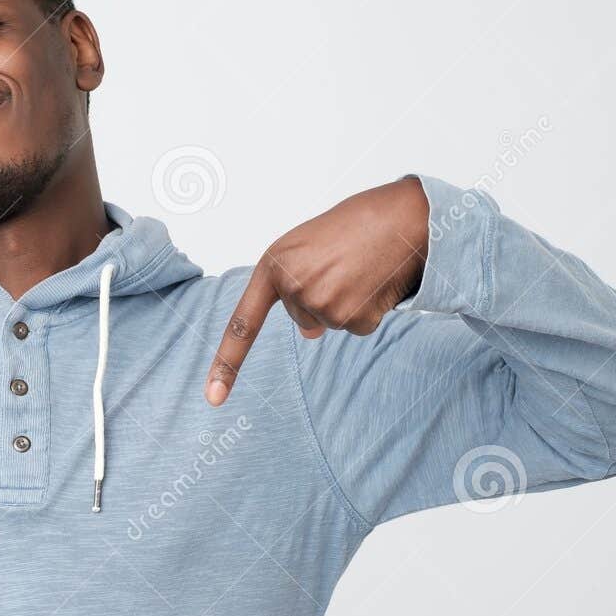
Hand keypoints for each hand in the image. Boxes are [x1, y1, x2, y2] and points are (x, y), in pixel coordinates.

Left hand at [205, 177, 429, 404]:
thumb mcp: (306, 249)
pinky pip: (356, 328)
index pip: (242, 325)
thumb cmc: (354, 225)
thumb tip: (308, 333)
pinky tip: (374, 283)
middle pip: (301, 318)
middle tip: (343, 263)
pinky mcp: (351, 318)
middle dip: (322, 296)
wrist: (402, 216)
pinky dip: (368, 311)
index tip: (213, 398)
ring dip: (347, 302)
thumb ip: (293, 287)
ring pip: (329, 324)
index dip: (226, 364)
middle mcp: (291, 287)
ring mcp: (320, 304)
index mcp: (273, 266)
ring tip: (361, 268)